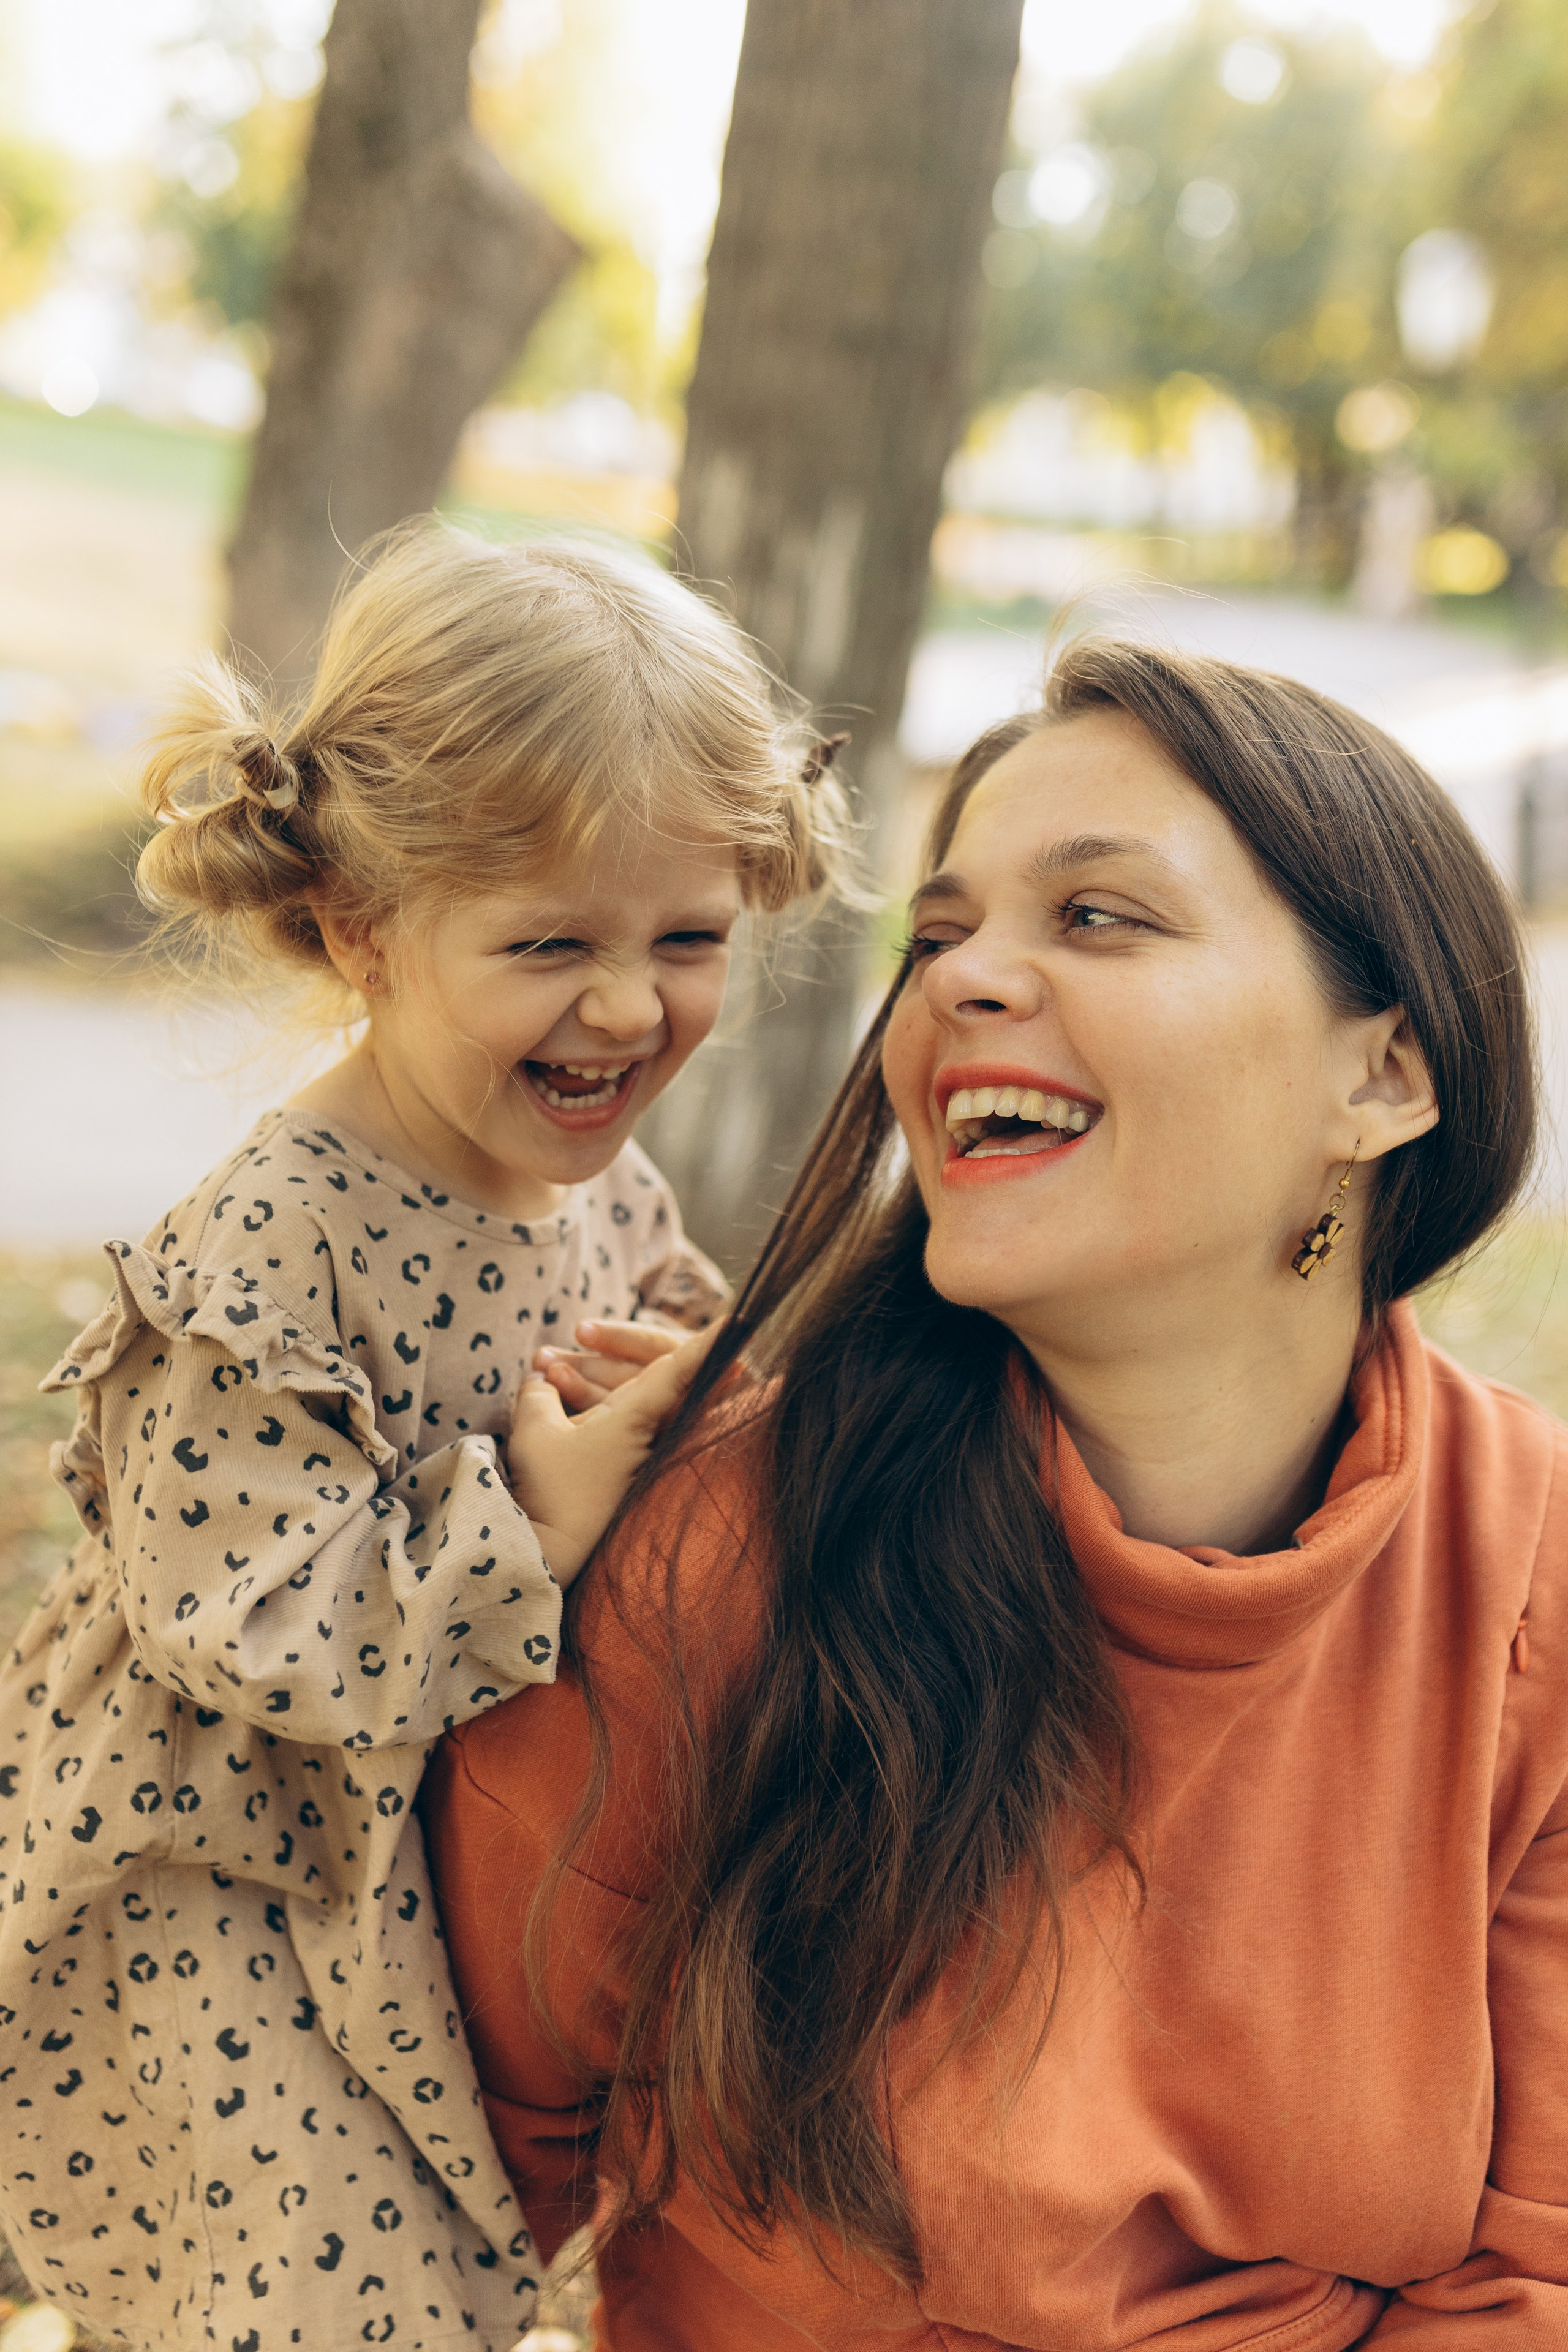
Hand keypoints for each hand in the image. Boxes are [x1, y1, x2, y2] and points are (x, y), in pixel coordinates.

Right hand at [508, 1324, 717, 1586]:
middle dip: (609, 1350)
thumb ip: (538, 1395)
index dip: (708, 1344)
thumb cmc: (551, 1492)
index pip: (682, 1369)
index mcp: (640, 1417)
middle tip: (586, 1332)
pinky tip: (559, 1392)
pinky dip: (590, 1402)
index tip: (740, 1322)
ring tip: (545, 1367)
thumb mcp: (535, 1433)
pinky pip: (616, 1421)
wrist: (552, 1555)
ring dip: (590, 1377)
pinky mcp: (622, 1471)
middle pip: (647, 1375)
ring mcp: (638, 1455)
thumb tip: (541, 1380)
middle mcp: (648, 1434)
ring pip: (626, 1397)